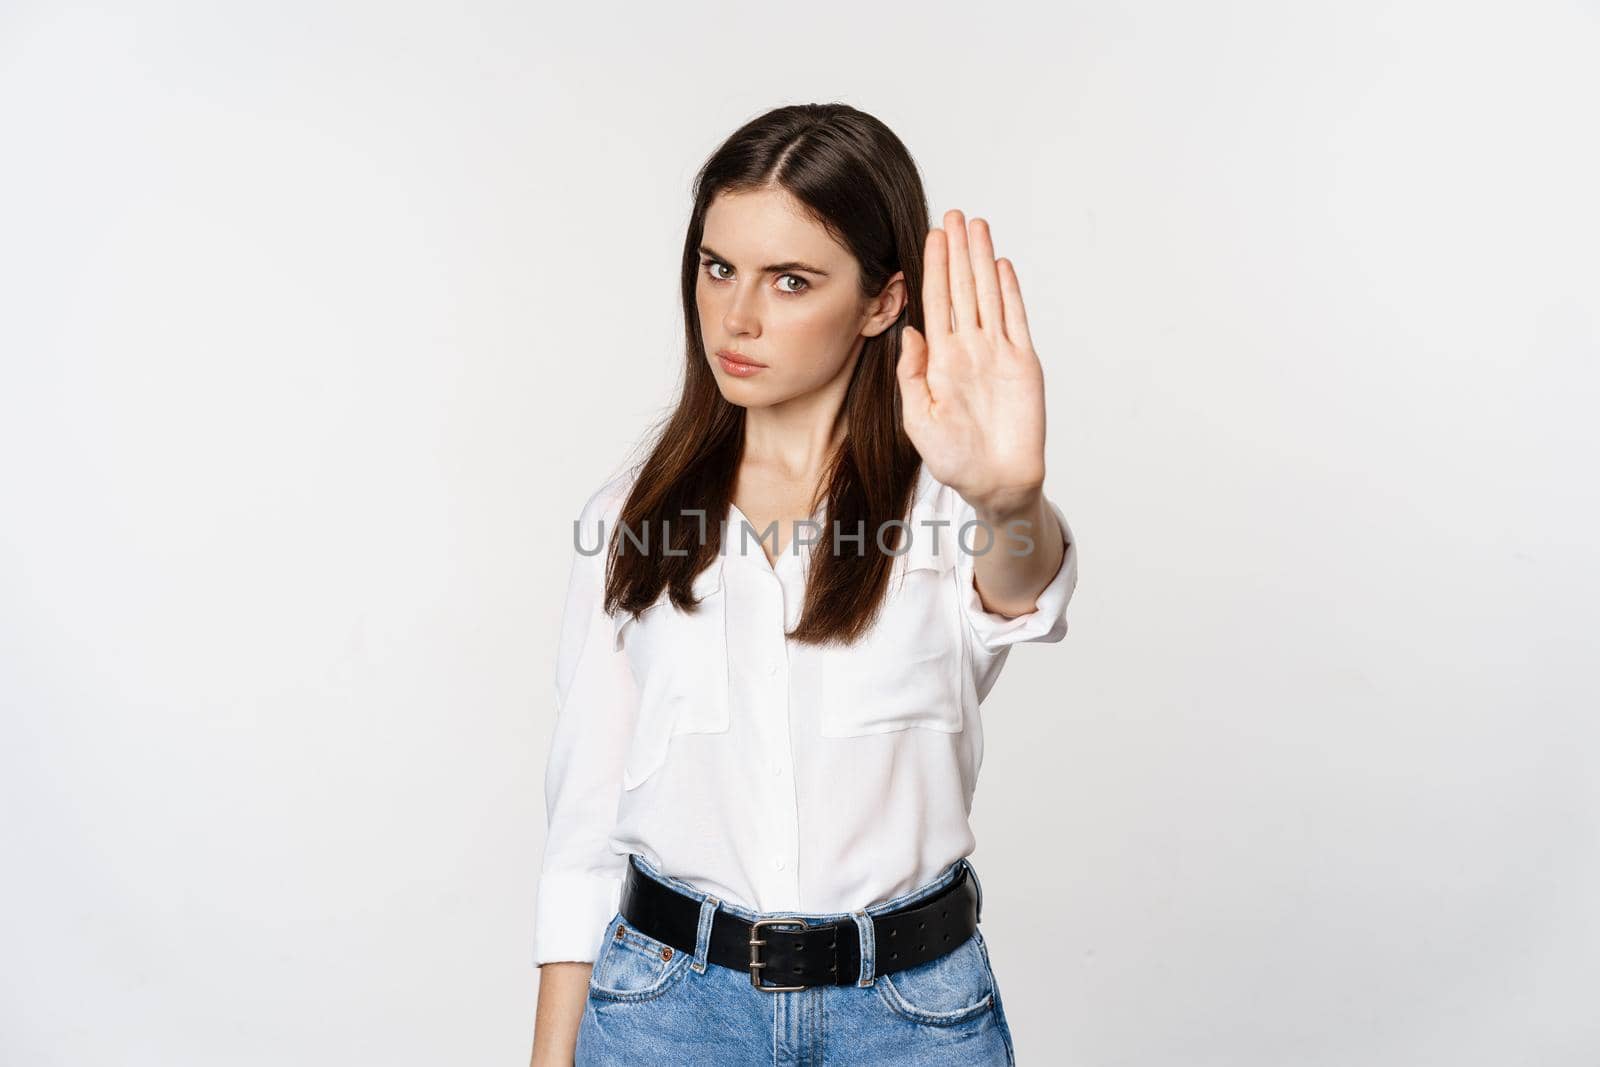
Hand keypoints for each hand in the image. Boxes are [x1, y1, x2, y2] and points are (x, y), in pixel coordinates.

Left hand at [897, 209, 1047, 516]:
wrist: (995, 483)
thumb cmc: (954, 459)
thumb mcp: (917, 420)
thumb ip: (911, 376)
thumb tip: (908, 332)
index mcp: (940, 360)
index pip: (935, 303)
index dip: (933, 268)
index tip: (930, 236)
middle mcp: (968, 349)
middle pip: (962, 289)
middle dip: (957, 251)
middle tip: (954, 213)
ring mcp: (997, 353)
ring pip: (988, 295)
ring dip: (982, 260)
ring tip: (977, 225)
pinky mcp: (1024, 363)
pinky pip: (1015, 319)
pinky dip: (1009, 292)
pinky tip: (1001, 266)